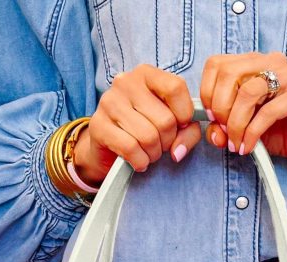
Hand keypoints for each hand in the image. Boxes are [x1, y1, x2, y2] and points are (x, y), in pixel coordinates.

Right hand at [73, 65, 202, 182]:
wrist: (107, 147)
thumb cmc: (144, 131)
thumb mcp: (172, 126)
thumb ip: (188, 132)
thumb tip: (178, 151)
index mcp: (146, 74)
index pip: (175, 88)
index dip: (185, 114)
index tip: (180, 126)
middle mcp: (125, 82)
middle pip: (165, 119)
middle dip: (168, 141)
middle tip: (159, 145)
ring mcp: (109, 102)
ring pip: (148, 137)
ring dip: (153, 154)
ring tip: (148, 153)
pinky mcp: (98, 125)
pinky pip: (131, 148)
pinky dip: (140, 161)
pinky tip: (138, 160)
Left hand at [199, 52, 286, 173]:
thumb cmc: (277, 131)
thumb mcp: (242, 129)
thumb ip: (223, 127)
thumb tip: (213, 131)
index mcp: (253, 63)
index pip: (216, 64)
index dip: (207, 92)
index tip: (211, 117)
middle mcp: (270, 62)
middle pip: (228, 74)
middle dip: (220, 108)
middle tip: (224, 132)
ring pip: (247, 92)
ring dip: (236, 123)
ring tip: (236, 143)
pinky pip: (267, 112)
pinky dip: (252, 133)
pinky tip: (249, 146)